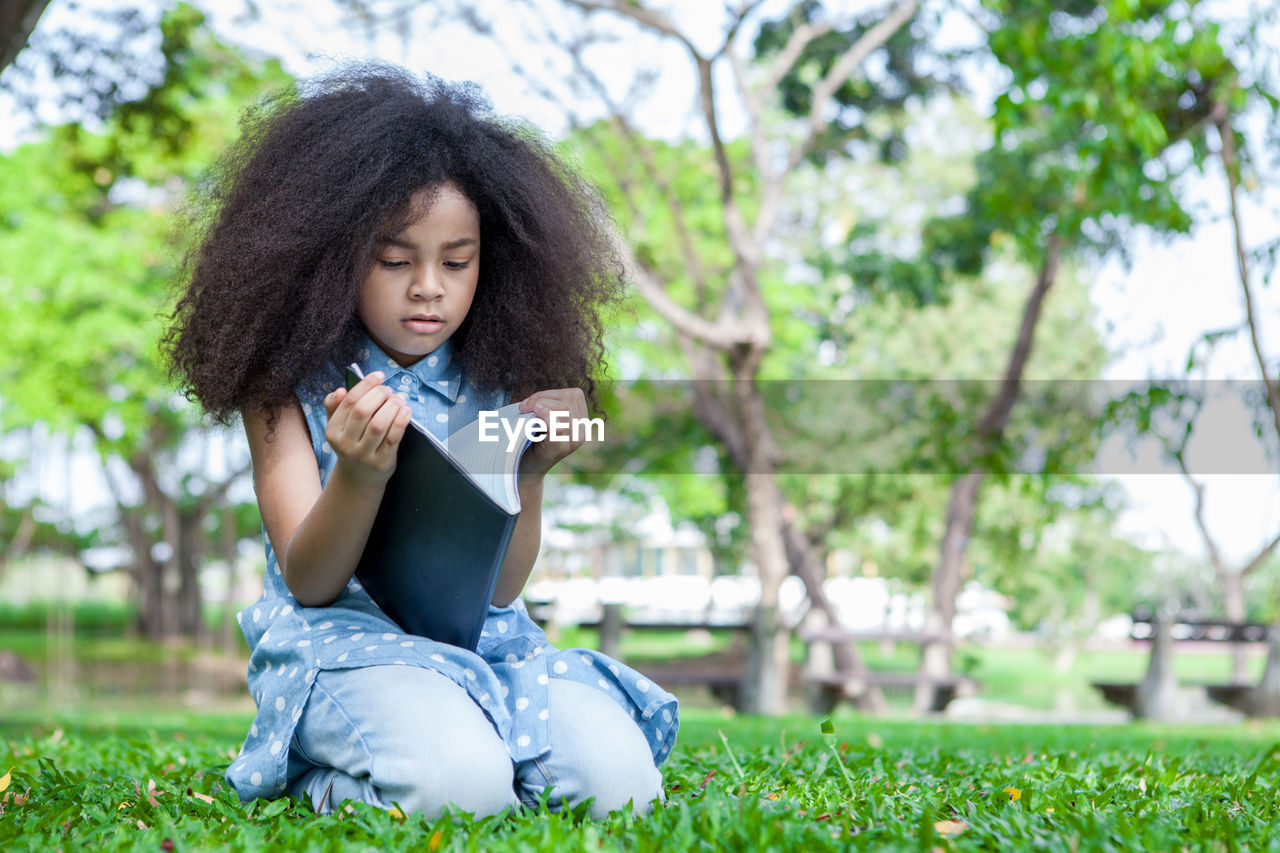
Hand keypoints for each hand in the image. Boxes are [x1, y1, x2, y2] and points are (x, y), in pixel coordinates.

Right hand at [323, 371, 411, 486]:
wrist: (359, 477)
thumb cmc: (352, 443)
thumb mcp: (339, 428)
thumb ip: (335, 408)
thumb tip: (339, 390)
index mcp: (333, 431)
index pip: (349, 402)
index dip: (365, 385)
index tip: (379, 375)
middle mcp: (345, 444)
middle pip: (363, 411)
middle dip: (379, 395)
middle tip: (389, 390)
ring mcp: (363, 455)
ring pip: (378, 425)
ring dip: (391, 407)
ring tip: (399, 399)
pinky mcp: (381, 462)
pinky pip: (393, 438)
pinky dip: (401, 421)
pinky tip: (406, 411)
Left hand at [517, 387, 588, 478]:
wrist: (524, 470)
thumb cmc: (530, 441)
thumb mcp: (544, 418)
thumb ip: (548, 405)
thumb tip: (539, 398)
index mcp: (581, 422)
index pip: (574, 395)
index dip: (550, 393)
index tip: (530, 402)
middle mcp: (582, 432)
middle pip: (569, 400)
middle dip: (542, 397)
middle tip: (523, 407)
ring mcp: (573, 441)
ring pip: (563, 409)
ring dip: (538, 405)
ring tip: (524, 411)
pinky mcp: (560, 448)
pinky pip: (556, 424)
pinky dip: (543, 415)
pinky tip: (532, 417)